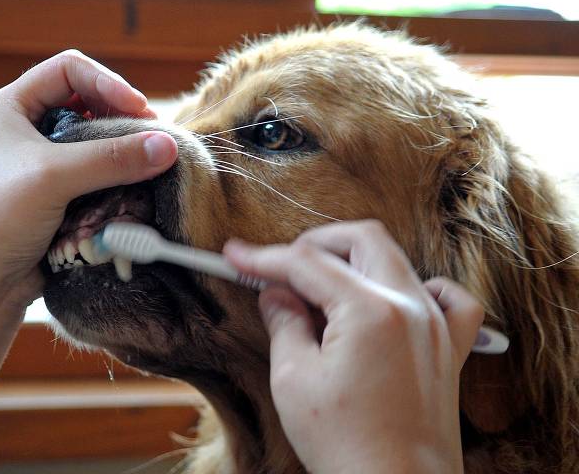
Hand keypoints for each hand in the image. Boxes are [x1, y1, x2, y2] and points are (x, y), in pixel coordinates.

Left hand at [0, 49, 177, 309]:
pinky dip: (116, 182)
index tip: (139, 111)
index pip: (68, 70)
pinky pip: (95, 178)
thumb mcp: (53, 178)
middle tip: (152, 138)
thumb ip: (112, 158)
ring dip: (122, 155)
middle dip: (120, 120)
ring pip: (95, 145)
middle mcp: (25, 131)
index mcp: (10, 108)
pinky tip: (131, 192)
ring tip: (147, 167)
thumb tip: (167, 144)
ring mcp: (41, 167)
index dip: (107, 83)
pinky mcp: (55, 199)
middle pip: (87, 105)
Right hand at [224, 220, 483, 473]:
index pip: (307, 263)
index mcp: (370, 311)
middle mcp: (410, 307)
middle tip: (280, 266)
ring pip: (397, 260)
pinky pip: (448, 298)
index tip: (235, 256)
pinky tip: (396, 300)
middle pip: (362, 240)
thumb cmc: (346, 446)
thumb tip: (276, 295)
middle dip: (315, 243)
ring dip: (355, 261)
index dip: (264, 258)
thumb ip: (284, 324)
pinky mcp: (450, 350)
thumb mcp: (294, 381)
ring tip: (323, 288)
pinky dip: (420, 286)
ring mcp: (437, 326)